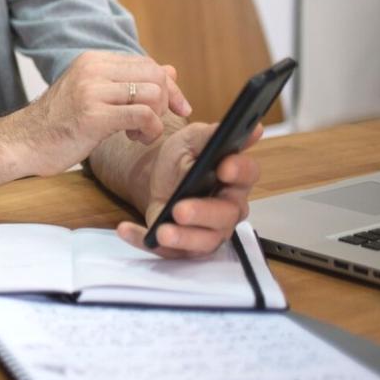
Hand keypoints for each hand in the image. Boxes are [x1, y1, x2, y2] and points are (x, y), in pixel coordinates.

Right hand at [8, 51, 191, 177]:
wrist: (21, 143)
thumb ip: (129, 82)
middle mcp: (92, 69)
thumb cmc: (56, 124)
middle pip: (155, 74)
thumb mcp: (93, 95)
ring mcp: (91, 91)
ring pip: (153, 94)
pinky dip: (151, 130)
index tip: (177, 108)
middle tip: (151, 123)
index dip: (169, 86)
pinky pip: (144, 115)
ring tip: (139, 133)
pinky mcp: (93, 116)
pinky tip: (136, 138)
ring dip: (157, 118)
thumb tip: (170, 71)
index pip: (147, 63)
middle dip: (167, 101)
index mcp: (92, 60)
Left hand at [115, 121, 262, 257]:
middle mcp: (227, 208)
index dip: (238, 171)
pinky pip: (169, 251)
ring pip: (204, 241)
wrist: (154, 175)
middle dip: (203, 213)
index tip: (223, 167)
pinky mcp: (184, 245)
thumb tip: (253, 128)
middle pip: (225, 215)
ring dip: (183, 238)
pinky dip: (145, 241)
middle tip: (181, 209)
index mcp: (235, 179)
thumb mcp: (191, 141)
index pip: (247, 174)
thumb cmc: (181, 159)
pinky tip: (126, 230)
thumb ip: (214, 135)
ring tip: (162, 231)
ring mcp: (208, 230)